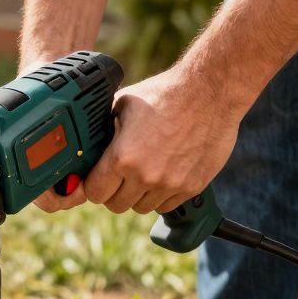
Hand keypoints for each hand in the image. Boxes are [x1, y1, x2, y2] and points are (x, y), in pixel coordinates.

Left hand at [31, 66, 244, 214]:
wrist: (211, 90)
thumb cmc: (165, 93)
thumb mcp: (123, 105)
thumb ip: (104, 129)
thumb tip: (86, 141)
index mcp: (122, 157)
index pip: (95, 193)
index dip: (95, 185)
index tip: (99, 178)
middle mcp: (145, 176)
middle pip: (116, 206)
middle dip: (115, 192)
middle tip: (122, 175)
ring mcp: (170, 184)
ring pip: (142, 208)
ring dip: (140, 195)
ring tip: (146, 171)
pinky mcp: (192, 187)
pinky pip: (167, 206)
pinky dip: (163, 195)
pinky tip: (165, 173)